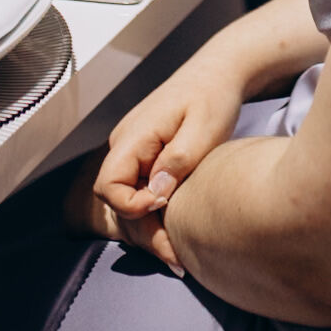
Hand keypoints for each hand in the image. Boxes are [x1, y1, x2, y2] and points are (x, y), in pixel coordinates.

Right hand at [81, 54, 249, 271]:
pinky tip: (177, 236)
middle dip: (145, 232)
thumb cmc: (214, 95)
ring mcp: (136, 153)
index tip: (163, 206)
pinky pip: (141, 193)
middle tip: (177, 259)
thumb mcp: (204, 128)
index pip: (109, 184)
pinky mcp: (148, 159)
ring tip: (179, 257)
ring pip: (129, 202)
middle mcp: (126, 145)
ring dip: (151, 230)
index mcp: (134, 136)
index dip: (130, 205)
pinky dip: (157, 216)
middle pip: (118, 201)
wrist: (221, 72)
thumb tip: (156, 194)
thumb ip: (177, 160)